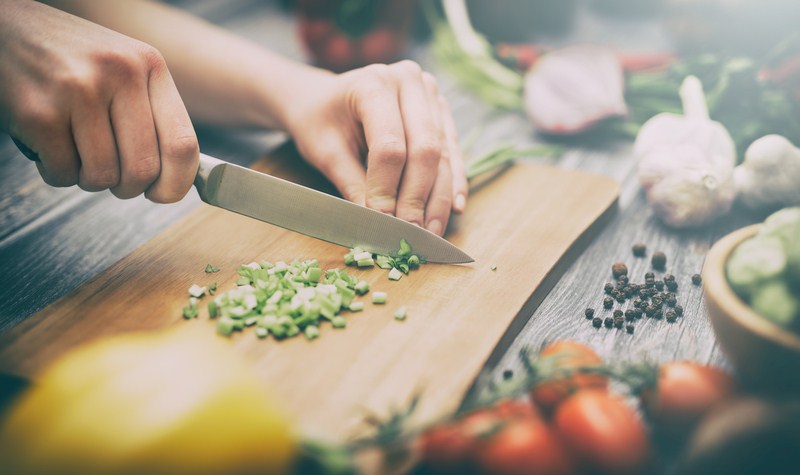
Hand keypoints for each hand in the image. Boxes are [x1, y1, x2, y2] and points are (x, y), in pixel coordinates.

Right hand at [0, 0, 198, 201]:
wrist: (6, 28)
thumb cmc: (71, 59)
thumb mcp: (125, 69)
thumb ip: (153, 114)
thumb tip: (178, 178)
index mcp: (149, 65)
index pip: (182, 143)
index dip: (176, 183)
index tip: (164, 194)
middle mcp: (119, 74)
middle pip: (142, 169)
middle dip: (128, 187)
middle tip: (113, 177)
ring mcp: (78, 91)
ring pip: (103, 176)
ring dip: (89, 178)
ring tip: (77, 151)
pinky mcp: (38, 113)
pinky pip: (63, 173)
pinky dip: (57, 172)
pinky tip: (50, 145)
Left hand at [281, 60, 467, 235]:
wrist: (323, 98)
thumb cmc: (319, 121)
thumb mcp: (326, 153)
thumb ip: (353, 185)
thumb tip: (377, 224)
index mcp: (374, 83)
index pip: (389, 146)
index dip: (387, 189)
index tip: (382, 223)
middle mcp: (410, 82)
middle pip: (424, 149)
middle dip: (418, 198)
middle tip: (411, 234)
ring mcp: (430, 94)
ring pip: (443, 154)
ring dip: (439, 197)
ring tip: (431, 232)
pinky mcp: (441, 111)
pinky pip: (453, 151)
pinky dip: (453, 182)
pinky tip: (455, 208)